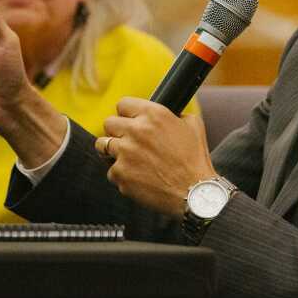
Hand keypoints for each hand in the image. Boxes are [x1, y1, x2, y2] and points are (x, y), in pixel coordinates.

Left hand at [99, 98, 215, 216]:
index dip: (127, 113)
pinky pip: (111, 170)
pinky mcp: (120, 174)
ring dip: (113, 151)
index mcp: (154, 115)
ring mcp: (125, 153)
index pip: (123, 104)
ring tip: (128, 158)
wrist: (194, 193)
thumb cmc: (195, 159)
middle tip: (127, 140)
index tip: (129, 120)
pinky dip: (122, 174)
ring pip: (102, 145)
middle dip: (117, 131)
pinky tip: (137, 177)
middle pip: (109, 123)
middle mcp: (136, 130)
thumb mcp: (192, 125)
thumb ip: (174, 114)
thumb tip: (166, 114)